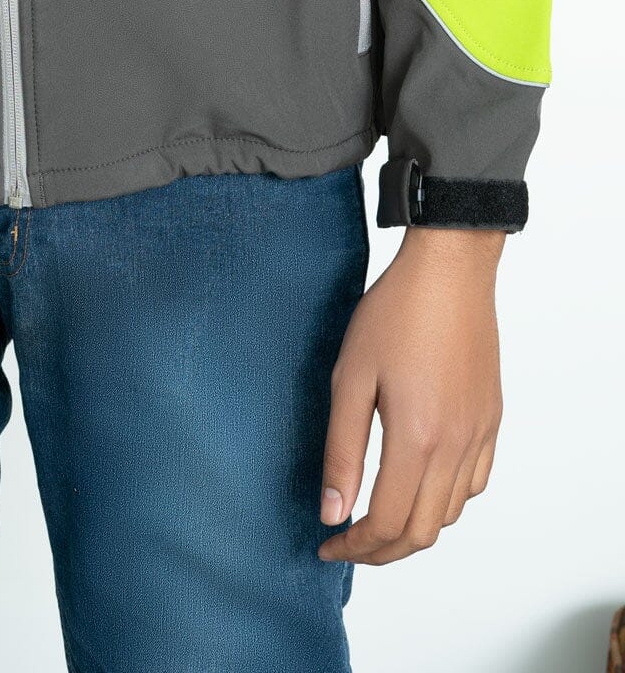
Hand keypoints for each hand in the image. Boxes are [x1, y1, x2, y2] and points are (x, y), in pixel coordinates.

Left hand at [318, 227, 504, 564]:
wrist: (449, 270)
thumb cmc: (395, 312)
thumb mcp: (350, 377)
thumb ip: (341, 450)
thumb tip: (333, 512)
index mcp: (416, 439)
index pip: (387, 524)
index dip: (354, 546)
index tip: (327, 544)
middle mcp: (455, 446)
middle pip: (422, 531)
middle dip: (381, 550)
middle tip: (347, 542)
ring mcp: (479, 434)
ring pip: (450, 512)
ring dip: (413, 527)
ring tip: (377, 517)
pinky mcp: (491, 419)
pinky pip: (475, 482)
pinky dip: (446, 500)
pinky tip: (419, 483)